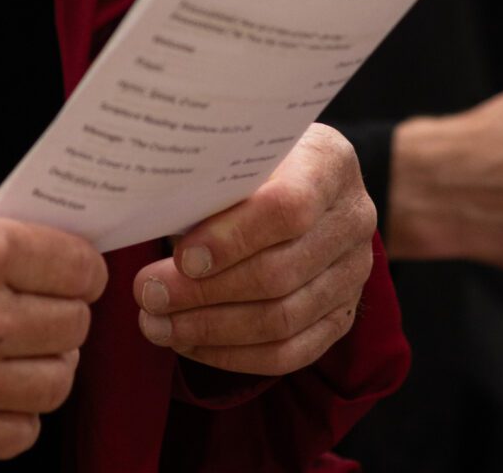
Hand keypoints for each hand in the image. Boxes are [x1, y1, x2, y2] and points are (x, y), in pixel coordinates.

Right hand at [0, 194, 106, 461]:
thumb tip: (56, 246)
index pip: (77, 267)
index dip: (82, 268)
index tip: (76, 270)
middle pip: (73, 325)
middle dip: (66, 313)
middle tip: (46, 305)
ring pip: (56, 382)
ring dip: (48, 364)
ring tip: (25, 348)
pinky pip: (21, 431)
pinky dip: (19, 413)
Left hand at [129, 123, 375, 374]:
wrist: (301, 180)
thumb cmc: (254, 159)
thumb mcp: (239, 147)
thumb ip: (213, 177)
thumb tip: (154, 213)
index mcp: (330, 163)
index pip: (289, 207)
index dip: (234, 237)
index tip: (182, 256)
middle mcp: (353, 219)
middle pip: (281, 272)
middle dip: (206, 292)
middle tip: (148, 294)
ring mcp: (353, 273)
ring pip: (283, 320)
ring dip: (211, 329)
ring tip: (157, 323)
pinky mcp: (343, 316)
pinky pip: (290, 353)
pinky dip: (233, 355)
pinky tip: (189, 343)